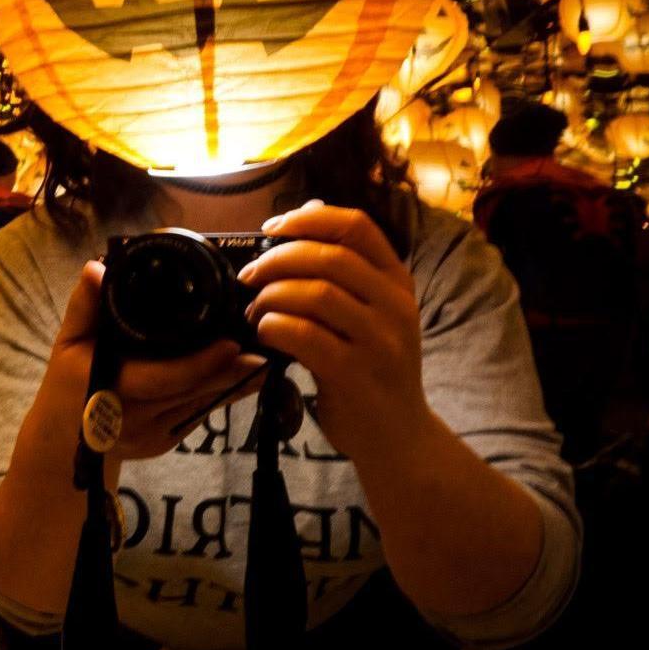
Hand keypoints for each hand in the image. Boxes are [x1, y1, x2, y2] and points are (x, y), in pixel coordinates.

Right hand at [45, 261, 267, 461]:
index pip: (161, 377)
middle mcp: (130, 416)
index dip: (199, 363)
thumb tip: (97, 268)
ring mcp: (149, 435)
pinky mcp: (163, 443)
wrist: (62, 442)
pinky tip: (244, 380)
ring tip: (265, 363)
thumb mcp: (68, 342)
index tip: (230, 344)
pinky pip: (196, 415)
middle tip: (263, 351)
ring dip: (232, 384)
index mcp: (106, 387)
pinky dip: (219, 396)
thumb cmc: (66, 383)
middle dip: (228, 371)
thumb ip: (84, 306)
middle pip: (189, 391)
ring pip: (198, 405)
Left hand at [238, 200, 427, 463]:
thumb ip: (344, 268)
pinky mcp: (355, 375)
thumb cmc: (373, 369)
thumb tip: (307, 210)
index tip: (271, 228)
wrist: (399, 438)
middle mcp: (396, 306)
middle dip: (277, 259)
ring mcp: (379, 341)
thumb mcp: (372, 312)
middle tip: (249, 276)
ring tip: (255, 310)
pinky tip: (265, 333)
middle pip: (329, 256)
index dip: (307, 219)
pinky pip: (303, 336)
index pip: (356, 226)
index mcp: (398, 282)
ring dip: (271, 296)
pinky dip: (274, 326)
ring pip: (315, 293)